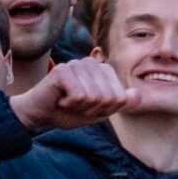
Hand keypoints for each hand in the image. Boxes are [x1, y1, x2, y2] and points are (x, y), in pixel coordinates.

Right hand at [10, 59, 139, 132]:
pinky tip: (60, 99)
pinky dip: (69, 104)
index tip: (88, 108)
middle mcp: (93, 63)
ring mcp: (78, 64)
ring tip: (67, 101)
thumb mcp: (99, 112)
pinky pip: (79, 95)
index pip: (120, 98)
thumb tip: (138, 95)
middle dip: (92, 110)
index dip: (104, 111)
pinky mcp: (63, 70)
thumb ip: (120, 103)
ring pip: (94, 97)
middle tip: (76, 105)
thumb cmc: (69, 112)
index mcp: (104, 71)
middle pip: (109, 98)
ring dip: (79, 108)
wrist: (39, 115)